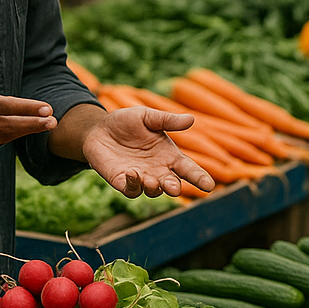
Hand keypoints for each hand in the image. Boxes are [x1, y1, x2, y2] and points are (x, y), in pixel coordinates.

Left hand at [80, 107, 215, 198]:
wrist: (99, 129)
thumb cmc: (127, 122)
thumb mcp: (147, 116)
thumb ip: (167, 120)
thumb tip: (191, 119)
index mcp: (169, 156)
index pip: (189, 170)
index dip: (199, 178)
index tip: (209, 186)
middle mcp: (158, 170)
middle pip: (173, 184)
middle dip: (175, 187)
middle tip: (175, 187)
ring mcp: (141, 178)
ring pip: (153, 191)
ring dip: (154, 188)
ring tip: (151, 179)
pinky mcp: (122, 182)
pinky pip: (131, 190)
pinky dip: (133, 184)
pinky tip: (132, 172)